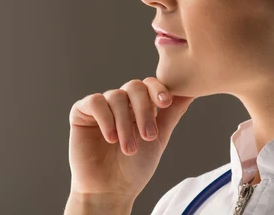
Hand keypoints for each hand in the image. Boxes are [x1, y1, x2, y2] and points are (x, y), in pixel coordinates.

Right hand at [67, 77, 194, 201]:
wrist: (110, 190)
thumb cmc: (135, 168)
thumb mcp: (159, 138)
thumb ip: (172, 113)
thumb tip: (192, 90)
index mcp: (139, 105)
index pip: (149, 84)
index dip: (158, 89)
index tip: (165, 103)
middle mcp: (120, 102)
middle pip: (134, 87)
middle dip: (143, 111)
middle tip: (148, 137)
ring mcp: (101, 106)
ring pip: (116, 96)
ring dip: (125, 124)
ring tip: (128, 149)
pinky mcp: (81, 112)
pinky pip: (95, 102)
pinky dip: (105, 118)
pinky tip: (110, 137)